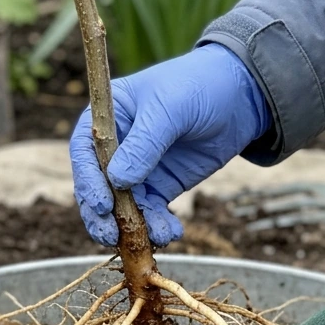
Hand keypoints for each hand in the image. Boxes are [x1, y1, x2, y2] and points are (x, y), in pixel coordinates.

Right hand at [70, 43, 269, 247]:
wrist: (240, 97)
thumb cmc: (199, 86)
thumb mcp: (170, 108)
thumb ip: (144, 144)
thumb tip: (117, 181)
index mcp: (108, 116)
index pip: (84, 152)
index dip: (88, 180)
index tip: (102, 204)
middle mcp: (116, 146)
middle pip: (97, 186)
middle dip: (103, 215)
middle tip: (112, 236)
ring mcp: (137, 168)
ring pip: (122, 207)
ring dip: (132, 227)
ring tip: (154, 237)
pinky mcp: (160, 186)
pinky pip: (150, 213)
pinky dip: (157, 227)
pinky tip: (171, 232)